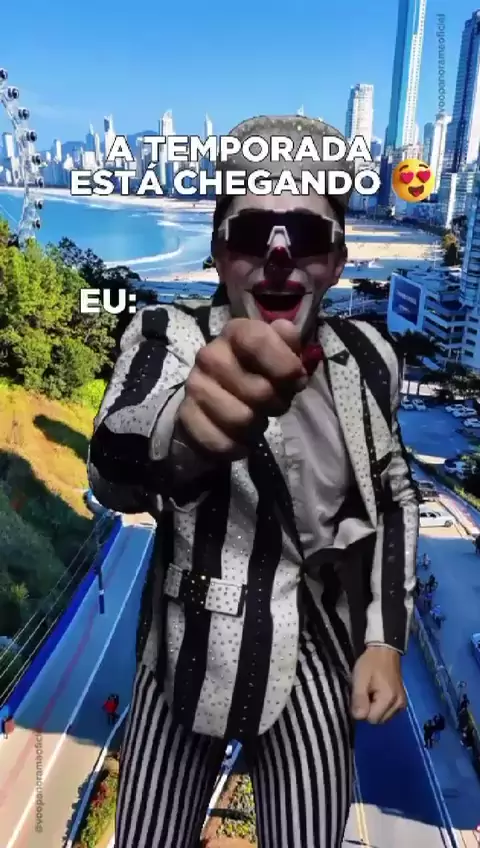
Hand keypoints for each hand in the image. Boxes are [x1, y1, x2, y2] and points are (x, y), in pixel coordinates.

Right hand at [178, 318, 307, 456]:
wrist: (218, 401)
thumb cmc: (258, 374)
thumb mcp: (280, 354)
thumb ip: (289, 343)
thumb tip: (287, 332)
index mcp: (235, 333)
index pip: (258, 340)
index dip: (284, 365)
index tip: (295, 380)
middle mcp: (209, 355)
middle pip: (259, 391)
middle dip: (276, 404)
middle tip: (273, 404)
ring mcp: (194, 386)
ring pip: (242, 419)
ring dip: (256, 426)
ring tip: (254, 419)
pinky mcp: (186, 416)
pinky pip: (221, 441)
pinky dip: (237, 446)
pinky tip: (238, 437)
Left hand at [350, 645, 405, 723]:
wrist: (385, 651)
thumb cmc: (371, 663)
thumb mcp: (360, 679)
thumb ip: (358, 699)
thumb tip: (357, 717)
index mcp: (389, 699)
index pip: (371, 719)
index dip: (362, 709)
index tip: (360, 694)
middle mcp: (399, 705)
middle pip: (378, 720)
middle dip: (369, 710)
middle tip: (365, 692)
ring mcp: (401, 704)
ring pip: (382, 718)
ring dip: (374, 709)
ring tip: (371, 692)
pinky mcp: (401, 702)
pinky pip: (388, 712)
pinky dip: (381, 707)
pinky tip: (377, 694)